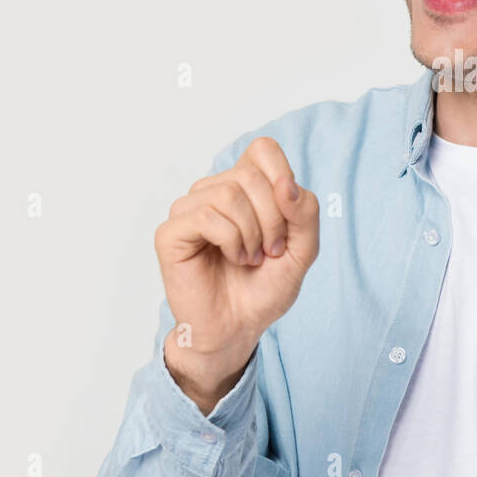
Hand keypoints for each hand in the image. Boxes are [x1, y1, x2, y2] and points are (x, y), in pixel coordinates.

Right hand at [153, 136, 319, 409]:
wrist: (239, 327)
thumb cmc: (265, 287)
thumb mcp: (302, 249)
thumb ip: (305, 213)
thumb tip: (285, 185)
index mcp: (243, 187)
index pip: (262, 149)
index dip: (282, 175)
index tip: (289, 216)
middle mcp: (213, 191)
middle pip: (250, 175)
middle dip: (274, 219)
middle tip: (271, 251)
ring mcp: (189, 210)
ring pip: (229, 194)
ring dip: (252, 233)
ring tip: (252, 258)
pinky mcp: (171, 232)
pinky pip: (207, 217)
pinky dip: (231, 241)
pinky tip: (234, 259)